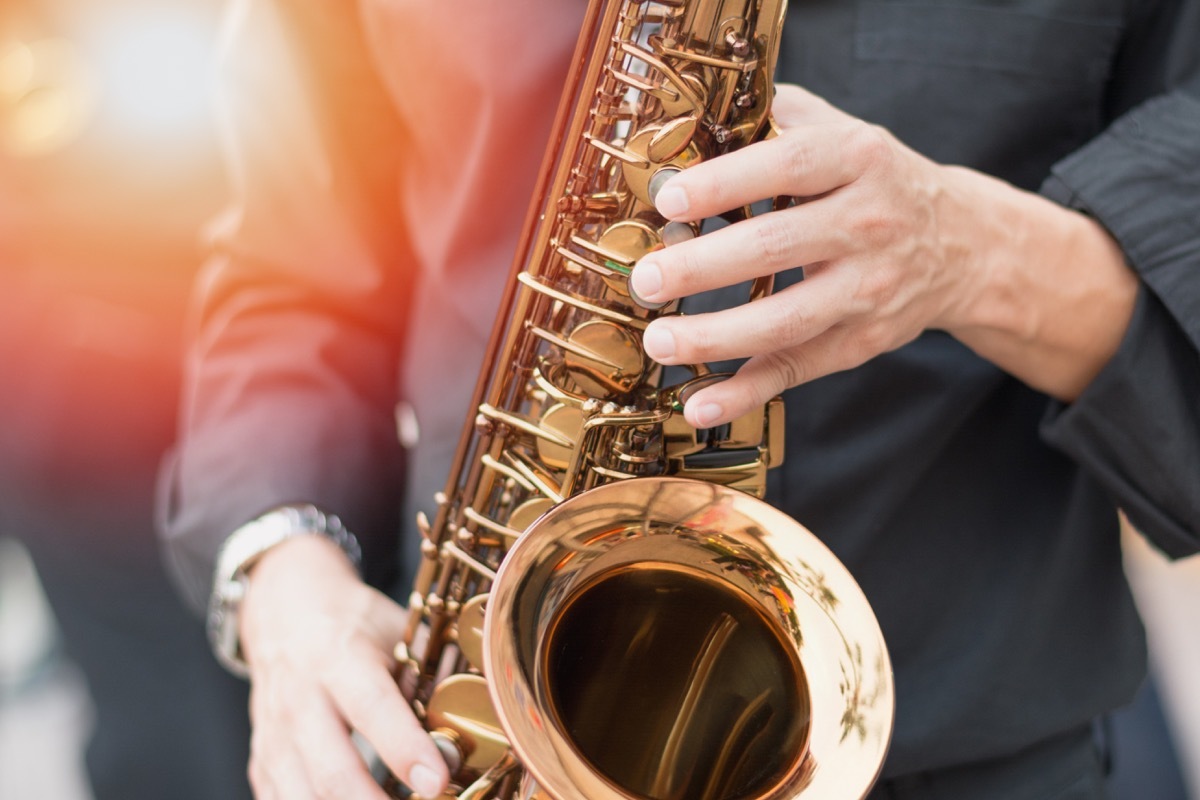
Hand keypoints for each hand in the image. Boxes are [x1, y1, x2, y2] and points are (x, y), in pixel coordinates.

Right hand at [238, 535, 447, 799]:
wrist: (282, 611)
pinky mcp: (261, 758)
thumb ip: (427, 674)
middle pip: (333, 770)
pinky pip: (279, 799)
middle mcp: (301, 698)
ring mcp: (275, 733)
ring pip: (301, 795)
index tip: (436, 781)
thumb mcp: (395, 629)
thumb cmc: (351, 623)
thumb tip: (470, 724)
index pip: (373, 708)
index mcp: (340, 657)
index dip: (405, 749)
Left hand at [631, 84, 1135, 424]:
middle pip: (777, 248)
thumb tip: (691, 124)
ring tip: (658, 340)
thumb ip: (777, 117)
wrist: (964, 243)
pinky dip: (746, 392)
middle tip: (645, 279)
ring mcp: (869, 289)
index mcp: (858, 158)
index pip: (787, 166)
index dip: (726, 184)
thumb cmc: (875, 180)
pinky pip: (798, 369)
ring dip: (716, 336)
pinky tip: (699, 403)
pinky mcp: (862, 341)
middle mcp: (869, 223)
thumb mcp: (841, 130)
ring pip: (787, 320)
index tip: (669, 200)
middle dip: (703, 267)